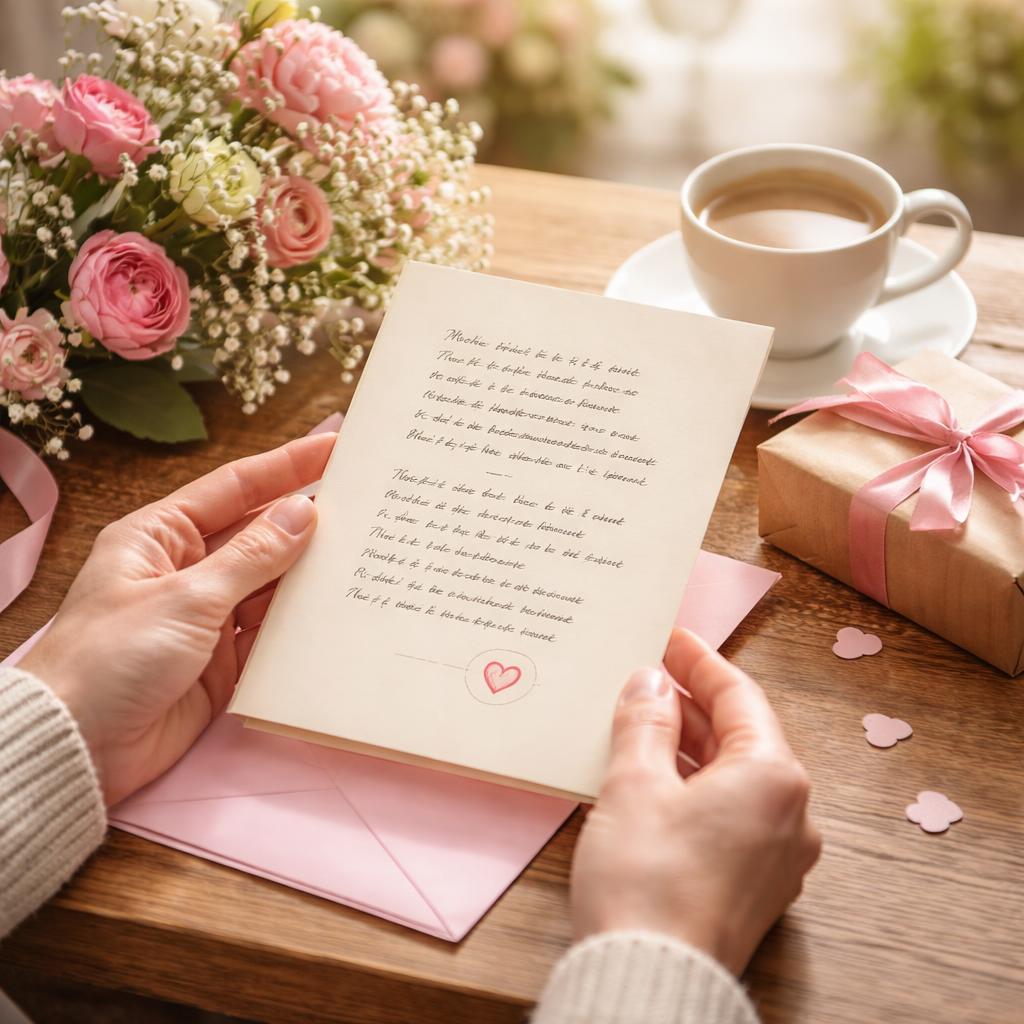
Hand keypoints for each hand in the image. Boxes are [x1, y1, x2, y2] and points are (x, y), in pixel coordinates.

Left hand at [20, 434, 334, 806]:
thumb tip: (304, 511)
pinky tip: (337, 607)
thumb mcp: (187, 598)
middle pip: (258, 533)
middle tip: (366, 503)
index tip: (335, 448)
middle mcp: (186, 569)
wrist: (79, 746)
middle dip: (307, 521)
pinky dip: (300, 621)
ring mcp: (207, 616)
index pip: (235, 488)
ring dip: (310, 572)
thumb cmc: (114, 658)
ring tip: (365, 552)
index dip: (287, 466)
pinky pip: (271, 629)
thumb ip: (253, 556)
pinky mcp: (223, 660)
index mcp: (161, 536)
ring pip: (270, 583)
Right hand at [570, 628, 820, 974]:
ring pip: (734, 777)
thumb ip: (646, 722)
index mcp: (773, 777)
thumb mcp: (635, 783)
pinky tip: (654, 779)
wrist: (651, 979)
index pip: (739, 696)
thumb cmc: (646, 881)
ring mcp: (778, 855)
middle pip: (741, 736)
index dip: (699, 662)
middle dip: (691, 704)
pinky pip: (731, 813)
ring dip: (690, 746)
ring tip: (642, 722)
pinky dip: (696, 786)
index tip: (671, 637)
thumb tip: (650, 682)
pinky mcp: (755, 885)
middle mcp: (792, 814)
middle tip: (648, 676)